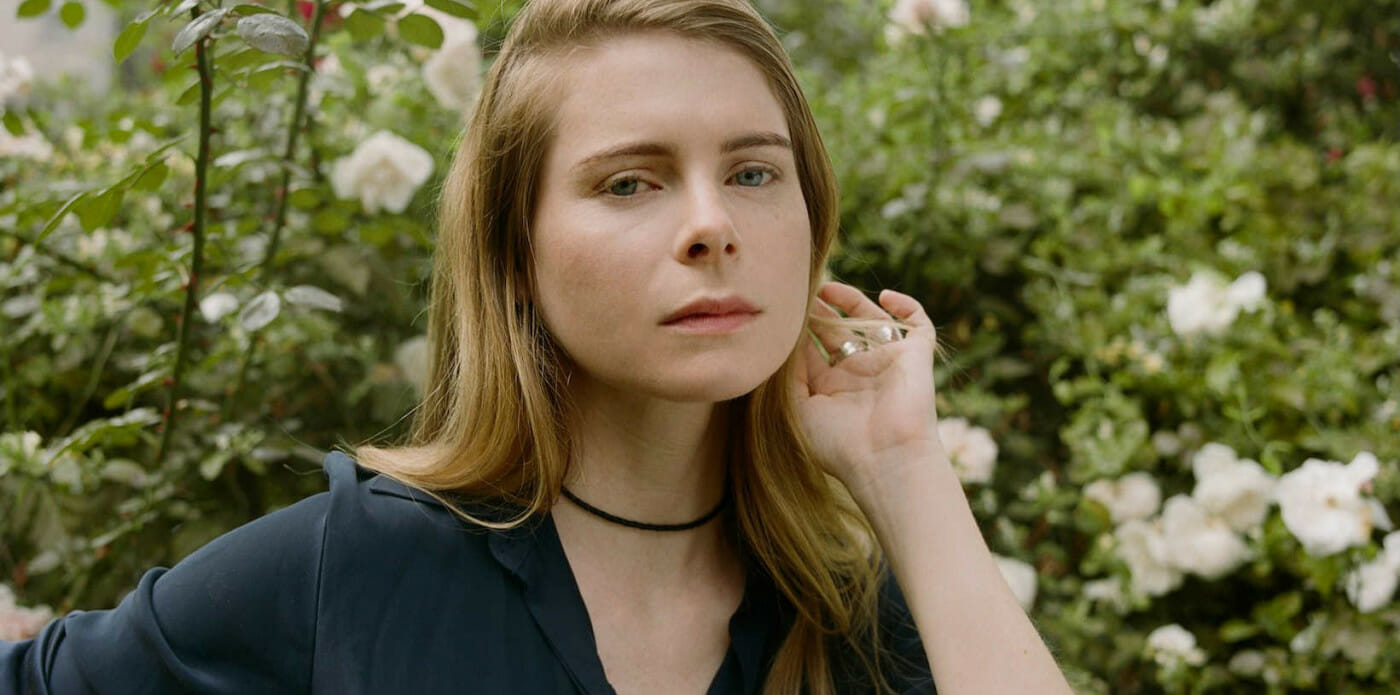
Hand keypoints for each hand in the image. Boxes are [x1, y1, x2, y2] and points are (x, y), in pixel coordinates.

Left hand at [791, 282, 944, 490]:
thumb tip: (781, 344)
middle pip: (839, 333)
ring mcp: (888, 364)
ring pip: (872, 322)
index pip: (814, 351)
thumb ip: (788, 376)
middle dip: (820, 314)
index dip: (798, 331)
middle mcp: (860, 374)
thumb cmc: (839, 444)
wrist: (886, 460)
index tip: (782, 314)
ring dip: (852, 302)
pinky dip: (908, 307)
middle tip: (800, 295)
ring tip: (827, 289)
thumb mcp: (799, 410)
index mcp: (833, 389)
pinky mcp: (915, 357)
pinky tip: (886, 297)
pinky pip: (919, 325)